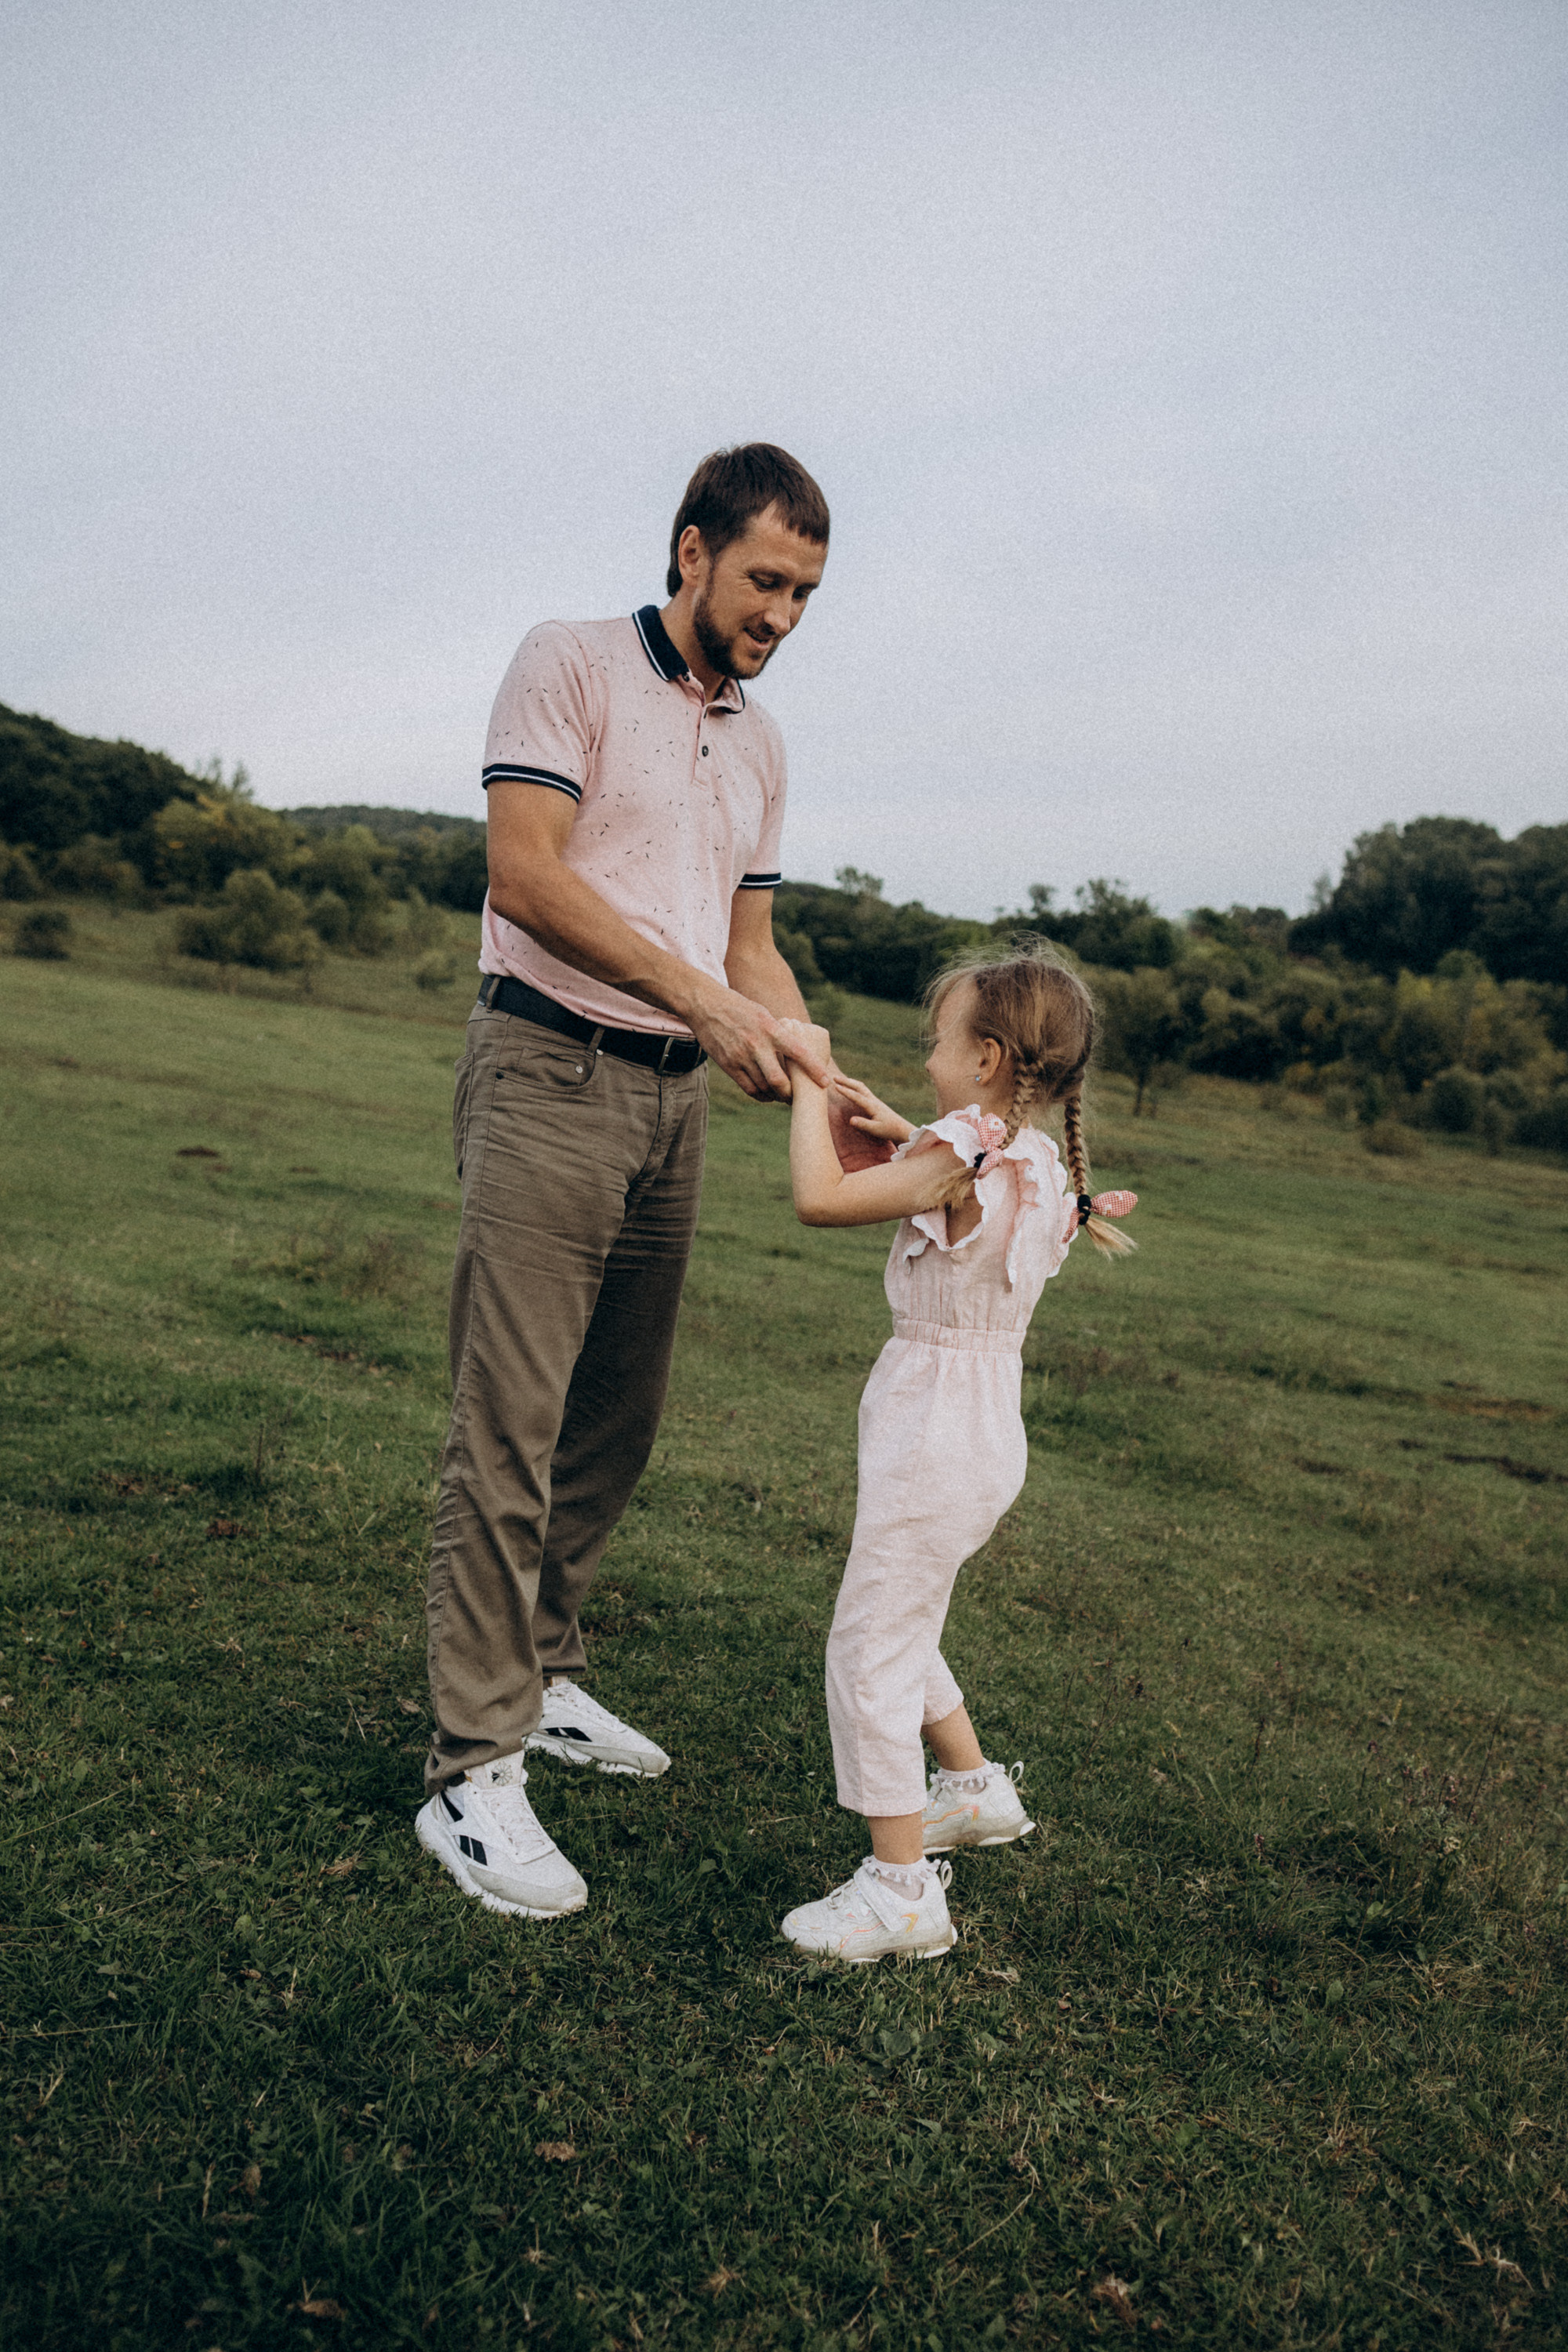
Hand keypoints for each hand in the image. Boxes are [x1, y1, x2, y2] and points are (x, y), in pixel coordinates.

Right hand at [685, 988, 825, 1101]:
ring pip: (764, 1087)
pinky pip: (749, 1088)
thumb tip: (796, 1049)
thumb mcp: (763, 1014)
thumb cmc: (739, 1008)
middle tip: (797, 1097)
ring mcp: (741, 1057)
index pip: (798, 1052)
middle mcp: (757, 1045)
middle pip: (779, 1080)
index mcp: (770, 1029)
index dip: (814, 1069)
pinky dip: (760, 1095)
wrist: (706, 1005)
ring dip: (776, 1096)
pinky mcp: (728, 1065)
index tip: (826, 1081)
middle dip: (790, 1094)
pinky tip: (766, 1095)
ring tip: (783, 1096)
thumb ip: (779, 1032)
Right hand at [827, 1085, 895, 1170]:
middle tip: (834, 1077)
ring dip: (850, 1082)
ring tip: (839, 1080)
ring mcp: (874, 1100)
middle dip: (846, 1081)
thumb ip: (863, 1124)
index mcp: (872, 1106)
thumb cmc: (889, 1130)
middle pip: (858, 1086)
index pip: (856, 1096)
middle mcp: (873, 1100)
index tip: (835, 1086)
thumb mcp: (875, 1129)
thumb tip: (851, 1120)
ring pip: (861, 1087)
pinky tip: (851, 1088)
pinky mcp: (875, 1103)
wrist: (901, 1129)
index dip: (845, 1091)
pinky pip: (863, 1091)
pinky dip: (855, 1086)